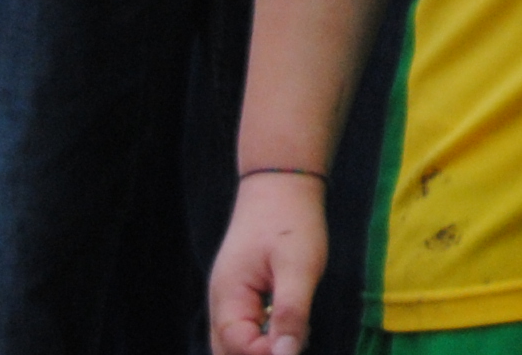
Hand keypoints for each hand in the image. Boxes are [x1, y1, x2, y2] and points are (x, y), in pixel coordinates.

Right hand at [205, 169, 326, 354]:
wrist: (281, 182)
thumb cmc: (291, 221)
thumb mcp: (299, 266)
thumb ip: (291, 313)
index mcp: (228, 298)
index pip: (237, 348)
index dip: (267, 354)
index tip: (296, 342)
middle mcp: (222, 304)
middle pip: (228, 352)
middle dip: (260, 354)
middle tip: (294, 338)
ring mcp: (230, 300)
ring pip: (236, 343)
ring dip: (262, 346)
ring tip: (295, 331)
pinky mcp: (243, 295)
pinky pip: (247, 329)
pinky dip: (266, 335)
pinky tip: (293, 323)